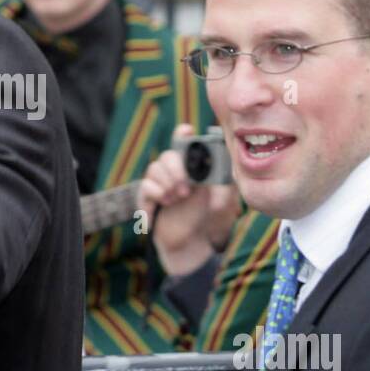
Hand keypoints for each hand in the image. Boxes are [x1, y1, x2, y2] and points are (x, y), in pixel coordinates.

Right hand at [137, 124, 241, 275]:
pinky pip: (144, 189)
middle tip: (185, 189)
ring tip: (176, 200)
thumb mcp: (222, 199)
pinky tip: (162, 209)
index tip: (188, 130)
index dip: (184, 134)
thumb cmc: (205, 215)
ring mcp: (159, 182)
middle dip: (176, 171)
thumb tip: (225, 179)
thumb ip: (224, 186)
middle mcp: (173, 169)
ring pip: (153, 170)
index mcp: (191, 165)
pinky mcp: (147, 197)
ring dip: (166, 186)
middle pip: (167, 156)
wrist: (190, 240)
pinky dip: (153, 200)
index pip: (184, 140)